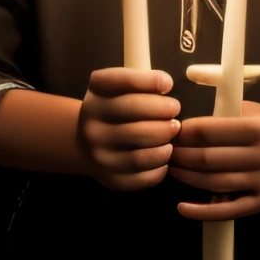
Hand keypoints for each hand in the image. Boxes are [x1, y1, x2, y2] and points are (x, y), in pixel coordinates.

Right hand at [76, 67, 181, 191]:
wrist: (84, 144)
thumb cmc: (114, 110)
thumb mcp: (119, 88)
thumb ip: (140, 82)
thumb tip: (165, 85)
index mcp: (96, 92)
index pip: (121, 81)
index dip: (148, 81)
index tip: (168, 84)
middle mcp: (91, 122)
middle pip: (133, 114)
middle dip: (163, 112)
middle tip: (175, 113)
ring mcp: (99, 153)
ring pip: (141, 151)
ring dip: (165, 142)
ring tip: (172, 135)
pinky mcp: (111, 178)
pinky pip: (144, 176)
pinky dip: (161, 166)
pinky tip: (163, 155)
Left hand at [170, 101, 259, 219]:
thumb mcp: (257, 111)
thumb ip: (227, 109)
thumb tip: (189, 115)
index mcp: (259, 128)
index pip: (212, 130)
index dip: (186, 132)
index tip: (171, 131)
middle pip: (210, 158)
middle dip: (181, 155)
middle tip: (165, 152)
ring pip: (215, 183)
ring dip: (187, 178)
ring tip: (171, 170)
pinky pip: (228, 210)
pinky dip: (203, 211)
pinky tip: (183, 208)